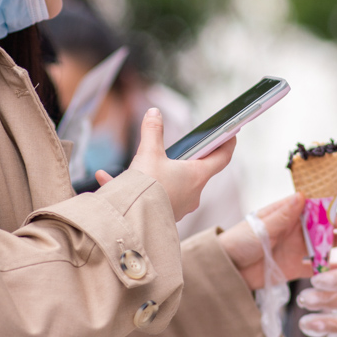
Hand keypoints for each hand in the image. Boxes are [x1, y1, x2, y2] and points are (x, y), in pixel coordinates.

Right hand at [94, 109, 232, 219]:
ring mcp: (178, 207)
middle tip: (184, 147)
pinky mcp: (161, 216)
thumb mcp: (148, 153)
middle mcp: (192, 194)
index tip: (232, 134)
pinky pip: (149, 198)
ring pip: (170, 185)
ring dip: (154, 175)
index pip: (222, 157)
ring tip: (135, 167)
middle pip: (197, 172)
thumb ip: (152, 131)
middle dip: (188, 160)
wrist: (130, 223)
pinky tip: (105, 177)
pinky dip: (132, 189)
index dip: (228, 143)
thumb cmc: (146, 188)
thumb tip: (154, 113)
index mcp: (196, 176)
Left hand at [217, 194, 336, 290]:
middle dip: (336, 220)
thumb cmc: (238, 242)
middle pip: (322, 222)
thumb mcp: (261, 226)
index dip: (328, 198)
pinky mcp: (293, 268)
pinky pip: (316, 267)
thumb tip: (302, 196)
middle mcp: (293, 229)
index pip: (311, 201)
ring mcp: (295, 248)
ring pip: (325, 243)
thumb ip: (283, 215)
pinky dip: (332, 267)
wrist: (226, 270)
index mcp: (285, 213)